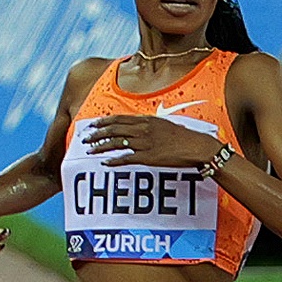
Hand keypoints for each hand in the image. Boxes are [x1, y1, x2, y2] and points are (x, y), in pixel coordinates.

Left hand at [85, 115, 223, 170]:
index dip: (103, 122)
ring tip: (90, 151)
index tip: (92, 125)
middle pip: (114, 129)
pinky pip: (127, 159)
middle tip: (85, 139)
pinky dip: (114, 161)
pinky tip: (105, 163)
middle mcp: (143, 129)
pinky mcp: (149, 157)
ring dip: (101, 147)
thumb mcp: (164, 124)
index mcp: (146, 119)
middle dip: (97, 134)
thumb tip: (137, 126)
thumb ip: (148, 124)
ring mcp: (145, 143)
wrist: (196, 146)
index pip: (118, 118)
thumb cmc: (183, 136)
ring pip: (117, 143)